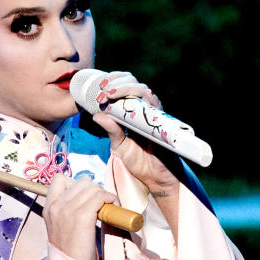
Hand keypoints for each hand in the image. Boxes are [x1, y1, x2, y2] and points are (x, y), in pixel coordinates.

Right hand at [43, 174, 117, 259]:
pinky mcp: (82, 217)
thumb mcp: (60, 228)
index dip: (77, 185)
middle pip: (82, 182)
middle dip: (95, 190)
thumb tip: (87, 198)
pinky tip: (114, 209)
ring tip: (110, 207)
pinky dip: (111, 199)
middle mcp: (56, 206)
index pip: (60, 179)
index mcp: (49, 208)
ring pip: (93, 188)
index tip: (86, 197)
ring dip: (105, 195)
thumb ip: (66, 212)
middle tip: (103, 204)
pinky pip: (101, 197)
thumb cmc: (69, 253)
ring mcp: (68, 211)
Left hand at [91, 73, 181, 233]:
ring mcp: (154, 114)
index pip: (123, 88)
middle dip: (116, 83)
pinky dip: (145, 99)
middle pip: (133, 84)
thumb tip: (96, 115)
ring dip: (126, 88)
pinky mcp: (163, 122)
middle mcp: (144, 110)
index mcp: (131, 113)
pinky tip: (135, 99)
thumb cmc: (139, 161)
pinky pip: (155, 105)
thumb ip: (111, 131)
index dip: (112, 83)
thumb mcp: (119, 146)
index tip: (99, 86)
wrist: (156, 177)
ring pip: (143, 90)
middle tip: (103, 90)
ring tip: (110, 92)